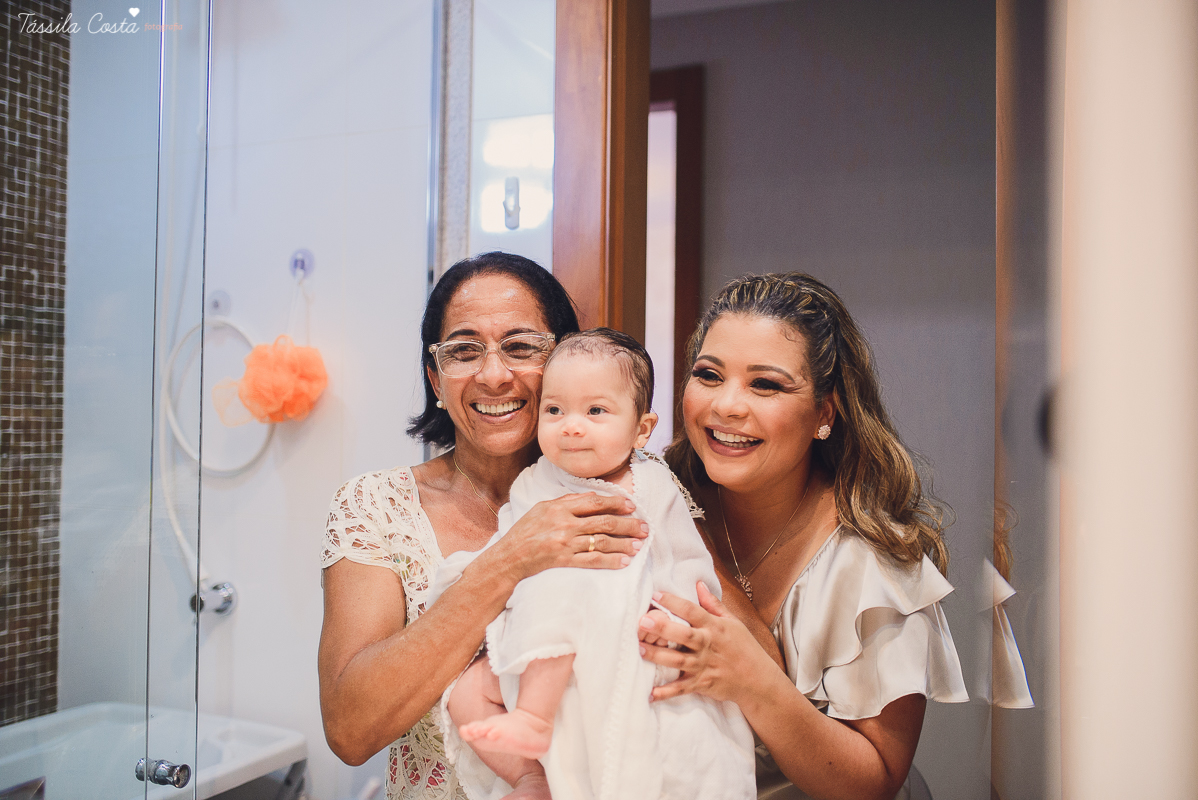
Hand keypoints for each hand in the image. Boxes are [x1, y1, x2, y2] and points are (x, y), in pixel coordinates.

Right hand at [484, 492, 649, 581]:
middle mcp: (564, 523)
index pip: (594, 502)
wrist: (508, 557)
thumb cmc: (525, 531)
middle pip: (603, 522)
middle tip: (644, 527)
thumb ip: (567, 502)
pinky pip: (592, 561)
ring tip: (639, 545)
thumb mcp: (542, 508)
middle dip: (628, 524)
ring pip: (602, 541)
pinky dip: (610, 561)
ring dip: (623, 543)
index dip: (616, 503)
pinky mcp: (563, 561)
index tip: (632, 506)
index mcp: (559, 507)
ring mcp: (564, 543)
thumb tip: (594, 497)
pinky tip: (624, 562)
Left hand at [638, 582, 772, 703]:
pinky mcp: (702, 684)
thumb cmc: (745, 648)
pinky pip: (681, 689)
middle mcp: (707, 645)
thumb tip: (698, 584)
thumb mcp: (733, 622)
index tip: (656, 594)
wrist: (758, 680)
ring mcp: (704, 666)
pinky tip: (651, 694)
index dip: (675, 602)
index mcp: (714, 627)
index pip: (693, 611)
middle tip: (643, 621)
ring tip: (639, 649)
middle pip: (683, 635)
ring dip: (658, 656)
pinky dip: (666, 693)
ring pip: (678, 661)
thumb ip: (713, 604)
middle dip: (663, 628)